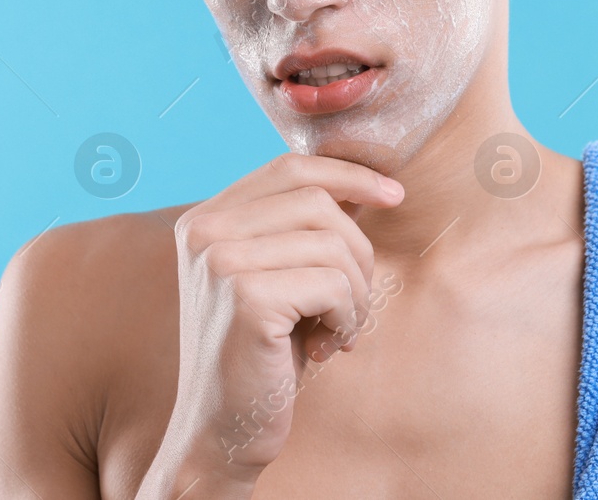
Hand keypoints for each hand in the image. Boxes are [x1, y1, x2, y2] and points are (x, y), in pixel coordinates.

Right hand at [146, 152, 403, 493]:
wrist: (221, 430)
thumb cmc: (258, 355)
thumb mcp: (273, 277)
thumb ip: (296, 230)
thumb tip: (363, 184)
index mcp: (204, 219)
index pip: (290, 166)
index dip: (349, 174)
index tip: (393, 195)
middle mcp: (203, 231)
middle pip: (319, 201)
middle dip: (357, 251)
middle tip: (352, 305)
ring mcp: (220, 260)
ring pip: (333, 243)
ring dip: (355, 293)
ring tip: (337, 330)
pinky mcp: (246, 297)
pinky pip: (333, 284)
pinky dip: (346, 317)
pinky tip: (324, 348)